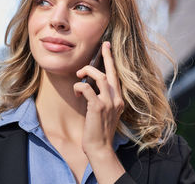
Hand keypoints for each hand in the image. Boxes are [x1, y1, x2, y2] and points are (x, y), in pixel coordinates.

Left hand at [74, 41, 125, 182]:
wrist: (100, 148)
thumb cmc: (99, 132)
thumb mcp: (105, 113)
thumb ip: (102, 100)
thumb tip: (90, 87)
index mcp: (118, 100)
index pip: (116, 76)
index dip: (111, 61)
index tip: (107, 48)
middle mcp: (116, 99)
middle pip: (112, 72)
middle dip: (107, 56)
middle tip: (103, 44)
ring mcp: (108, 103)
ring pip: (100, 77)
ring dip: (87, 72)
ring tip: (79, 75)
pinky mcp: (98, 107)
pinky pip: (86, 89)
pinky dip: (79, 86)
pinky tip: (76, 91)